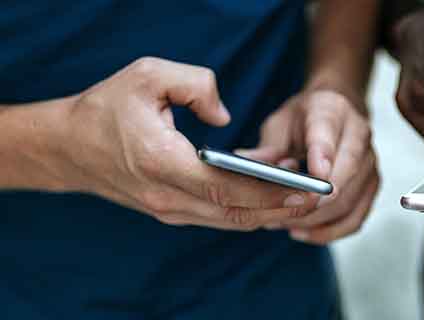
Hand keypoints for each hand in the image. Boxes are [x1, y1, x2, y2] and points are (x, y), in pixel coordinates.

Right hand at [60, 57, 316, 230]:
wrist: (67, 147)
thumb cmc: (106, 108)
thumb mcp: (147, 75)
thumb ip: (195, 84)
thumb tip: (226, 116)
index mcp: (161, 163)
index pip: (225, 188)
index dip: (268, 192)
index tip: (303, 188)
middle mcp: (166, 196)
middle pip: (234, 212)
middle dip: (279, 208)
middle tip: (317, 196)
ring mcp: (168, 210)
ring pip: (228, 220)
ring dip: (267, 212)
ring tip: (301, 193)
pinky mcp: (170, 212)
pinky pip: (217, 216)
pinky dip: (246, 210)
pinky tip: (270, 195)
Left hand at [236, 87, 379, 243]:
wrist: (336, 111)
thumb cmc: (304, 119)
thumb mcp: (279, 123)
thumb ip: (268, 147)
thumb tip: (248, 165)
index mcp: (332, 111)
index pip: (328, 134)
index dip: (321, 157)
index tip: (312, 176)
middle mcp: (359, 135)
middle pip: (344, 175)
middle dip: (313, 200)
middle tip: (280, 213)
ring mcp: (370, 162)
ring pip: (349, 202)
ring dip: (315, 219)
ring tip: (284, 224)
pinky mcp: (372, 185)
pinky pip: (355, 218)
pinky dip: (329, 231)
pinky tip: (303, 231)